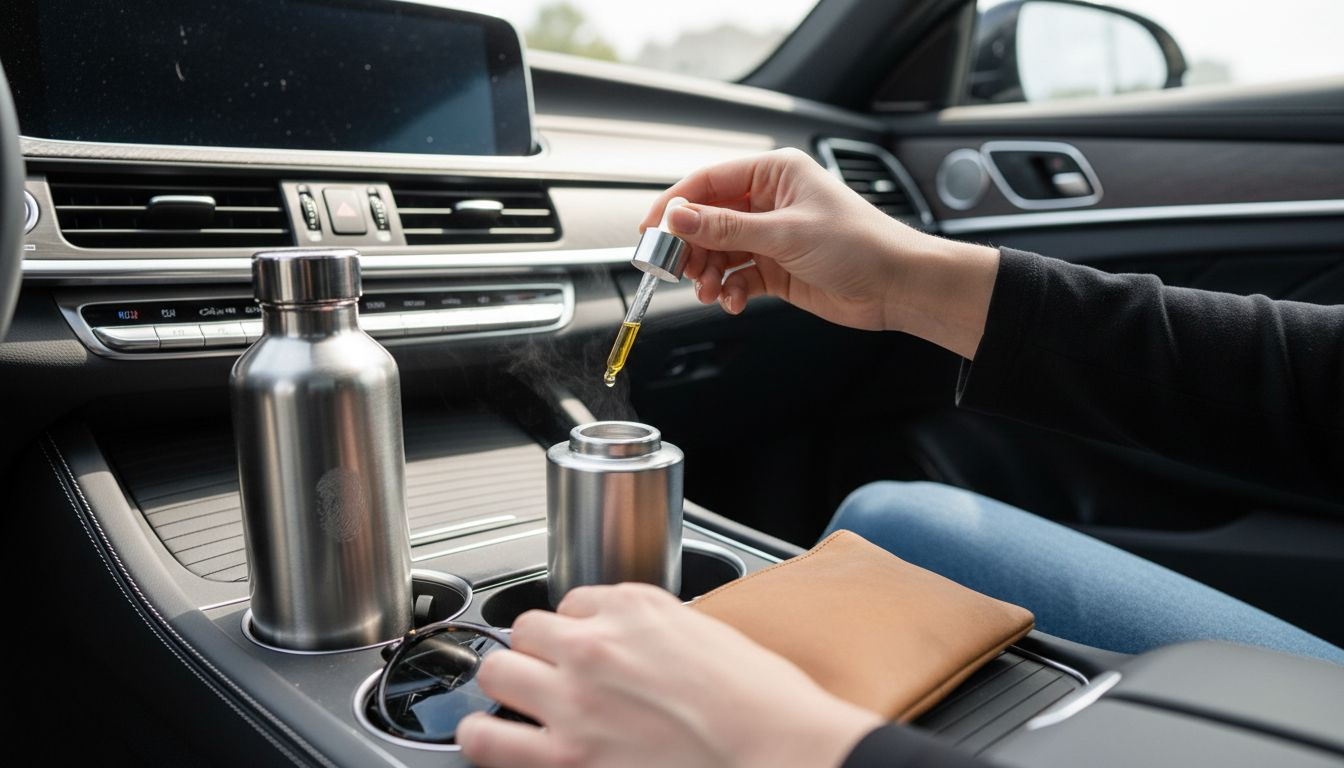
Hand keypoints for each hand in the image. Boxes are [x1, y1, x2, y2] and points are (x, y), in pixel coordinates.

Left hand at [456, 583, 881, 767]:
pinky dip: (486, 739)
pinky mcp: (564, 758)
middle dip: (536, 654)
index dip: (580, 631)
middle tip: (551, 678)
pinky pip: (485, 740)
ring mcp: (572, 701)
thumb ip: (660, 635)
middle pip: (525, 630)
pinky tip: (498, 742)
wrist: (780, 752)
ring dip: (507, 688)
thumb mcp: (711, 637)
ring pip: (496, 673)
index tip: (589, 650)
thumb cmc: (765, 706)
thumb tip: (641, 651)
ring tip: (518, 707)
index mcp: (636, 607)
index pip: (574, 604)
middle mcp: (594, 645)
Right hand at [641, 148, 999, 358]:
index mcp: (775, 174)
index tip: (651, 229)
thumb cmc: (860, 245)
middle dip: (690, 246)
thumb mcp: (785, 234)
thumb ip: (727, 228)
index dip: (676, 204)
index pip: (709, 181)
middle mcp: (770, 202)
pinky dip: (730, 290)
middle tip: (676, 269)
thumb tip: (679, 217)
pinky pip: (738, 276)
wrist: (898, 286)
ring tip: (708, 290)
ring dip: (708, 273)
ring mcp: (772, 236)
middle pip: (708, 219)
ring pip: (720, 251)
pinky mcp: (777, 269)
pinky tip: (733, 301)